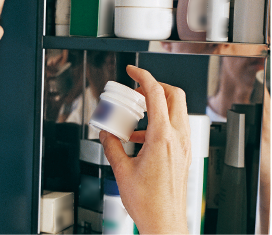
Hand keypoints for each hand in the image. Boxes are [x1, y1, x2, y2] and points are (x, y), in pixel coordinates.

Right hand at [100, 65, 190, 233]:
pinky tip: (142, 136)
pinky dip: (160, 122)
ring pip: (177, 110)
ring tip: (137, 114)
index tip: (132, 71)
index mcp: (162, 137)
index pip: (156, 94)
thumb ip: (112, 145)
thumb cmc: (149, 202)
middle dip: (155, 86)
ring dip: (158, 105)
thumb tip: (106, 133)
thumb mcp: (121, 170)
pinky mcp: (183, 154)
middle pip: (175, 95)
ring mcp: (184, 146)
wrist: (165, 221)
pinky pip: (175, 127)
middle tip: (138, 90)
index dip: (143, 76)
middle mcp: (177, 138)